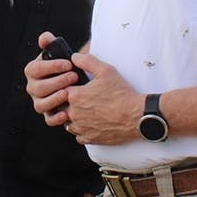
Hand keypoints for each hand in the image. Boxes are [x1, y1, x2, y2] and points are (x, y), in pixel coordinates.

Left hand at [25, 32, 141, 144]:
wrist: (136, 116)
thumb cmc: (122, 94)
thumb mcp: (106, 70)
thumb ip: (87, 61)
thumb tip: (74, 57)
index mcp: (75, 96)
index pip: (60, 90)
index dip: (68, 87)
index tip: (76, 86)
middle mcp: (74, 114)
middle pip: (62, 107)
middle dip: (69, 102)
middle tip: (83, 98)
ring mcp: (81, 128)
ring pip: (68, 123)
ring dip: (73, 117)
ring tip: (86, 111)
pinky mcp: (89, 138)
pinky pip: (78, 136)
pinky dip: (82, 130)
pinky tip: (90, 123)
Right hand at [26, 31, 76, 126]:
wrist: (76, 82)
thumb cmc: (66, 67)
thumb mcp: (60, 54)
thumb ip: (51, 44)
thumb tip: (45, 37)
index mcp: (33, 71)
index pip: (36, 69)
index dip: (52, 66)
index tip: (69, 64)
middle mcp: (33, 88)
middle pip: (38, 88)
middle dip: (56, 82)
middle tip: (74, 77)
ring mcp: (40, 102)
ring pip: (40, 105)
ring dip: (54, 99)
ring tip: (69, 94)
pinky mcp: (48, 115)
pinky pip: (48, 120)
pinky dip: (56, 118)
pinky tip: (67, 113)